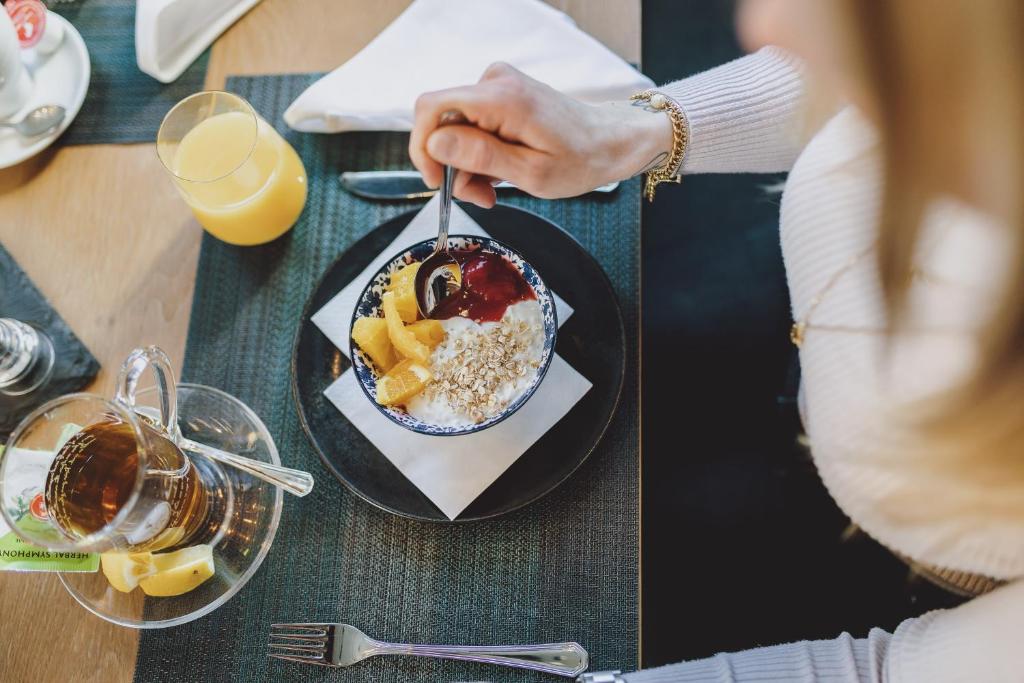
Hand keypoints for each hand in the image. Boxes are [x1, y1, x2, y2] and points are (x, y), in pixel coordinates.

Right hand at [409, 63, 672, 206]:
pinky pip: (472, 127)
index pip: (431, 108)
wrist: (610, 141)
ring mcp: (498, 87)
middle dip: (451, 166)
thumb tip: (435, 144)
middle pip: (442, 123)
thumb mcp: (530, 172)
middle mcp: (494, 83)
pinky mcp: (501, 97)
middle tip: (477, 196)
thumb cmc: (581, 159)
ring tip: (494, 191)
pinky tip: (499, 175)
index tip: (437, 181)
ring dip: (467, 166)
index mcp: (501, 98)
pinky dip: (479, 156)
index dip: (423, 148)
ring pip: (455, 130)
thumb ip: (481, 156)